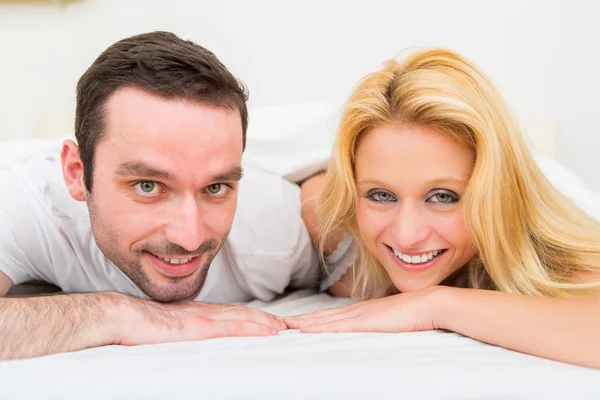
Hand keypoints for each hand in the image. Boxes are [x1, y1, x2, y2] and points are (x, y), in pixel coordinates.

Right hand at [113, 296, 286, 345]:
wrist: (121, 316)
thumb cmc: (135, 324)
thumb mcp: (162, 328)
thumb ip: (177, 330)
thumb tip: (182, 336)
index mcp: (194, 312)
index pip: (229, 313)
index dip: (249, 316)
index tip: (265, 322)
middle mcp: (203, 311)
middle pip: (241, 314)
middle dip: (264, 318)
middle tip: (283, 324)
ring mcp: (202, 318)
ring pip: (242, 318)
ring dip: (264, 323)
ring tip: (282, 328)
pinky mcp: (200, 327)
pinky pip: (233, 328)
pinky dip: (253, 328)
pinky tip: (266, 331)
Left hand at [284, 287, 441, 332]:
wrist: (430, 304)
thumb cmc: (416, 315)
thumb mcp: (392, 323)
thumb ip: (380, 326)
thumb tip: (373, 333)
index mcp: (363, 312)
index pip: (331, 317)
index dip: (312, 320)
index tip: (295, 323)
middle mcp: (357, 311)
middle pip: (322, 317)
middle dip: (301, 321)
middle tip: (279, 324)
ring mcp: (360, 315)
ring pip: (324, 320)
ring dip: (303, 324)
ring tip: (285, 326)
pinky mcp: (364, 322)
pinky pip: (336, 326)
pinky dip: (318, 328)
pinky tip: (305, 329)